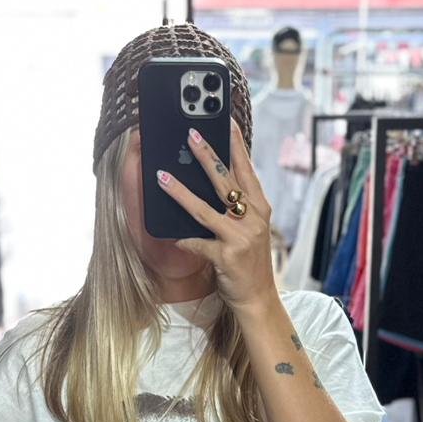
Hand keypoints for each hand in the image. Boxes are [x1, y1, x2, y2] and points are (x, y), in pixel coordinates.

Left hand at [157, 117, 275, 313]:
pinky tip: (172, 236)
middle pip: (226, 181)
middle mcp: (253, 219)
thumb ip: (237, 209)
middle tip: (191, 134)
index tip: (227, 122)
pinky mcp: (227, 257)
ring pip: (205, 209)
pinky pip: (198, 243)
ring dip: (181, 192)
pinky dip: (184, 240)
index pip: (247, 170)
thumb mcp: (250, 231)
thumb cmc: (250, 264)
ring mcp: (240, 238)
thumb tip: (213, 185)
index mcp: (260, 209)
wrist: (258, 299)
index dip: (237, 145)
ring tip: (162, 177)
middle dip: (207, 156)